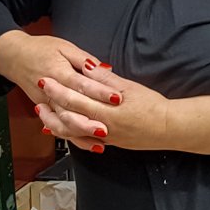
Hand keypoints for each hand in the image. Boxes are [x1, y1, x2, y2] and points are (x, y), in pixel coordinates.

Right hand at [0, 30, 112, 150]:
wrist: (14, 56)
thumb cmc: (41, 49)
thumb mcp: (65, 47)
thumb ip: (85, 59)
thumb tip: (105, 69)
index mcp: (58, 72)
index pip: (81, 84)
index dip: (99, 92)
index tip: (116, 97)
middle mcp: (51, 92)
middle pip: (70, 110)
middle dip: (89, 121)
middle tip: (107, 129)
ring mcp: (46, 103)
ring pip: (63, 123)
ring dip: (81, 134)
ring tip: (100, 142)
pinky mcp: (45, 111)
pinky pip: (58, 127)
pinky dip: (73, 138)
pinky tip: (88, 145)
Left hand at [40, 58, 172, 152]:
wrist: (168, 128)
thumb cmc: (152, 106)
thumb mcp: (129, 87)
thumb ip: (104, 79)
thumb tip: (86, 67)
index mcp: (106, 111)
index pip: (75, 99)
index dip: (58, 89)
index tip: (46, 79)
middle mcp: (101, 127)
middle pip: (68, 115)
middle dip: (52, 102)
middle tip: (40, 91)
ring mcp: (103, 138)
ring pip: (71, 132)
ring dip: (55, 122)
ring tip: (44, 112)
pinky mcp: (108, 143)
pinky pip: (81, 139)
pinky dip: (68, 133)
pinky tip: (60, 128)